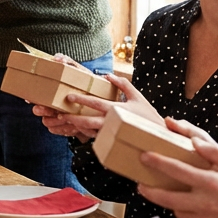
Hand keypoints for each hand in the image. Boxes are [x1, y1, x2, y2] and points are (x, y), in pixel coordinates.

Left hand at [36, 72, 162, 140]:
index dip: (81, 100)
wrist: (157, 136)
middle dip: (72, 118)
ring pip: (89, 131)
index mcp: (116, 110)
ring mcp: (111, 134)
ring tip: (64, 122)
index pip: (95, 104)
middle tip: (60, 114)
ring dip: (76, 127)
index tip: (69, 97)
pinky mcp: (112, 141)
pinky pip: (95, 138)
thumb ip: (122, 84)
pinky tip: (77, 129)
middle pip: (87, 121)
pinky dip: (85, 133)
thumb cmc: (147, 115)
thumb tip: (107, 75)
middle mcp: (111, 123)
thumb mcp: (137, 96)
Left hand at [135, 118, 217, 217]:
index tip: (144, 156)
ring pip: (178, 211)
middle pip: (166, 198)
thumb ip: (215, 153)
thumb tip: (194, 141)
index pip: (176, 171)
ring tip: (166, 193)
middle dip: (149, 191)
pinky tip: (191, 204)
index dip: (157, 162)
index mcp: (211, 184)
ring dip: (170, 202)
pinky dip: (188, 212)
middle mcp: (205, 203)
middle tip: (141, 184)